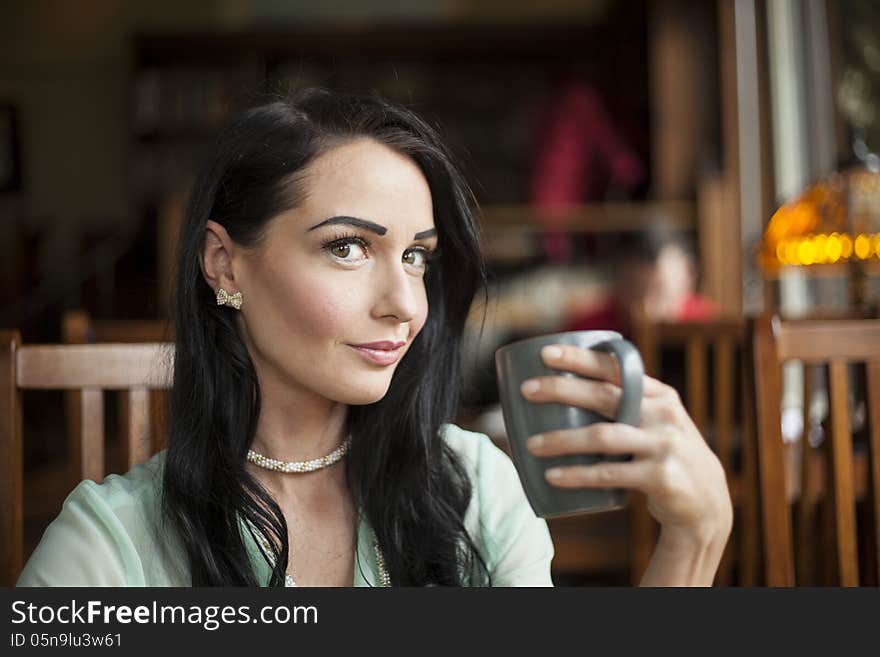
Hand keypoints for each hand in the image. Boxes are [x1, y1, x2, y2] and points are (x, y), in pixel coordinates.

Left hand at [520, 343, 732, 545]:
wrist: (707, 502)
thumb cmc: (665, 454)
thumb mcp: (657, 422)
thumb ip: (626, 405)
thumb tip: (564, 391)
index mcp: (659, 394)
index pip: (616, 368)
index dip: (579, 358)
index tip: (545, 353)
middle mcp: (663, 414)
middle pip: (605, 395)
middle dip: (561, 389)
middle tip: (527, 390)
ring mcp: (663, 445)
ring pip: (602, 436)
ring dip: (562, 439)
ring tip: (531, 445)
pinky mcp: (660, 477)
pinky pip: (609, 474)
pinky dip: (577, 475)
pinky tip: (552, 476)